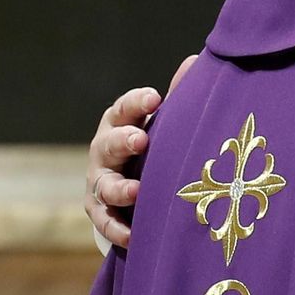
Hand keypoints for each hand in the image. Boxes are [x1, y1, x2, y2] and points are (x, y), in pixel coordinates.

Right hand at [83, 54, 196, 247]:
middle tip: (141, 140)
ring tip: (137, 192)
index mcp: (120, 122)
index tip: (155, 98)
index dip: (137, 102)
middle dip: (123, 141)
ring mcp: (99, 182)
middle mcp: (104, 150)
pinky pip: (105, 222)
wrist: (134, 181)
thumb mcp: (164, 119)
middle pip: (108, 143)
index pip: (124, 108)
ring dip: (119, 188)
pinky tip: (134, 234)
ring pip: (103, 185)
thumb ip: (178, 94)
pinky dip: (118, 229)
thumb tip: (196, 60)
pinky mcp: (100, 211)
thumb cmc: (154, 141)